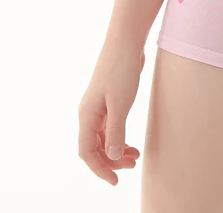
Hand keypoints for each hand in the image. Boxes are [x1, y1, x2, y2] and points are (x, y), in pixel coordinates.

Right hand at [78, 43, 145, 185]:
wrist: (126, 41)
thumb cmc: (121, 69)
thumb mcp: (120, 103)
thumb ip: (116, 131)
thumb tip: (113, 157)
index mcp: (87, 115)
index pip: (86, 152)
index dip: (99, 169)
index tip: (115, 181)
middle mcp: (89, 113)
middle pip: (94, 147)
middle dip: (111, 161)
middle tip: (132, 166)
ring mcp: (98, 106)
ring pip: (103, 138)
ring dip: (117, 150)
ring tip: (135, 157)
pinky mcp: (109, 100)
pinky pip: (110, 127)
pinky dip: (119, 138)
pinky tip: (131, 143)